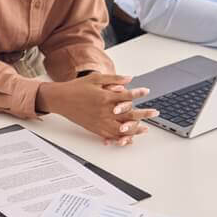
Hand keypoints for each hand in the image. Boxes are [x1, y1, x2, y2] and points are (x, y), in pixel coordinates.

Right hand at [36, 73, 158, 145]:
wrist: (60, 99)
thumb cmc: (76, 87)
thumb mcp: (95, 78)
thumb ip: (113, 79)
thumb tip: (129, 79)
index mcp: (104, 97)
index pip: (126, 96)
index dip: (138, 93)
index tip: (146, 91)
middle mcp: (103, 111)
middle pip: (128, 114)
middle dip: (144, 114)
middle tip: (155, 112)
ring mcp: (99, 121)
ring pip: (122, 128)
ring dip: (136, 129)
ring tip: (146, 128)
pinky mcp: (95, 128)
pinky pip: (111, 136)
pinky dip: (122, 138)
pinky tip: (129, 138)